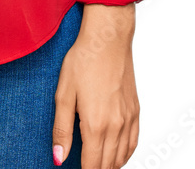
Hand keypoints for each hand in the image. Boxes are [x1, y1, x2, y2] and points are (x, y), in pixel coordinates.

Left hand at [52, 3, 138, 168]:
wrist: (108, 39)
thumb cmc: (84, 60)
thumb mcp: (63, 93)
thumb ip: (62, 129)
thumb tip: (58, 158)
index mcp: (95, 124)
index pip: (91, 166)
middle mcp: (115, 126)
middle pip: (107, 165)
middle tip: (84, 167)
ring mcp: (128, 119)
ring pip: (121, 158)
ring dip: (109, 165)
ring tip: (96, 164)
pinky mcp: (136, 111)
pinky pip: (133, 144)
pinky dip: (124, 155)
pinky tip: (115, 155)